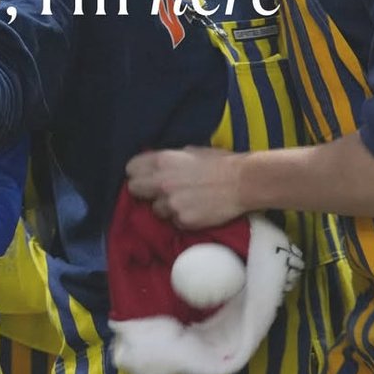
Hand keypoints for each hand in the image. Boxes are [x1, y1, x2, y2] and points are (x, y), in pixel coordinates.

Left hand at [125, 146, 245, 228]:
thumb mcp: (189, 152)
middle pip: (134, 190)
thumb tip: (156, 165)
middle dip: (143, 191)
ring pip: (154, 209)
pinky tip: (195, 209)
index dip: (137, 173)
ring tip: (183, 201)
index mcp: (162, 161)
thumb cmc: (219, 162)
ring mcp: (171, 203)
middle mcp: (161, 182)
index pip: (130, 169)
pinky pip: (174, 222)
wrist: (243, 182)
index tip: (144, 176)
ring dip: (165, 207)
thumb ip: (169, 160)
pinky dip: (181, 218)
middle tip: (156, 191)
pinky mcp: (183, 220)